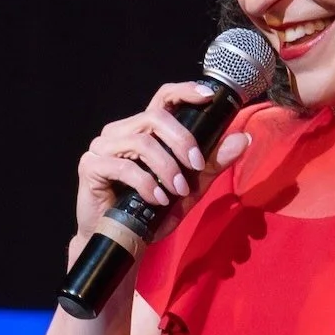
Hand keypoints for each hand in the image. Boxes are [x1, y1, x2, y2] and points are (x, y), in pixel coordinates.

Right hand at [72, 84, 249, 248]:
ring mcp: (103, 147)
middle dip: (182, 140)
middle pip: (155, 116)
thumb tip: (243, 139)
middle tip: (197, 166)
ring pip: (142, 141)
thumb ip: (213, 164)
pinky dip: (147, 184)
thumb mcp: (190, 188)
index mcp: (143, 130)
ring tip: (177, 191)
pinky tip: (157, 199)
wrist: (124, 243)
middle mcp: (121, 132)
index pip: (163, 98)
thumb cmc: (153, 213)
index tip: (208, 97)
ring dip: (167, 167)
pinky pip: (123, 167)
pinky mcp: (91, 166)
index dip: (184, 91)